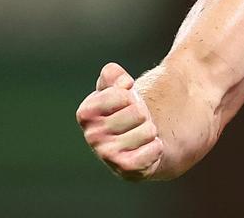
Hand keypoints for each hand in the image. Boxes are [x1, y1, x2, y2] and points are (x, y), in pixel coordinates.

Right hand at [75, 62, 163, 180]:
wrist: (143, 137)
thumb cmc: (128, 108)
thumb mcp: (118, 85)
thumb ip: (113, 74)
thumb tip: (124, 82)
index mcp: (87, 112)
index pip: (120, 95)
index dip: (131, 95)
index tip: (128, 100)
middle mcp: (93, 135)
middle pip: (137, 113)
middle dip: (144, 113)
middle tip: (138, 119)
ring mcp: (107, 154)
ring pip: (147, 132)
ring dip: (151, 130)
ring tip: (144, 132)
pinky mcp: (125, 169)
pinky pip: (150, 152)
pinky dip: (156, 147)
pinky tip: (150, 147)